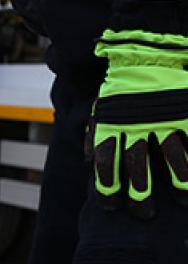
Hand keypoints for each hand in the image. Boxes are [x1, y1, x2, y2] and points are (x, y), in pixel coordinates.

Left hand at [90, 29, 187, 217]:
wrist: (146, 50)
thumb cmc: (122, 82)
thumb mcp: (101, 105)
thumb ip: (93, 131)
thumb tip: (86, 158)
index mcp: (112, 122)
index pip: (106, 161)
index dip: (106, 186)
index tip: (110, 205)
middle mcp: (137, 124)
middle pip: (137, 166)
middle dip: (139, 193)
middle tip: (142, 213)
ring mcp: (165, 118)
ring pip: (172, 157)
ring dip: (177, 182)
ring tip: (181, 199)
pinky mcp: (186, 113)